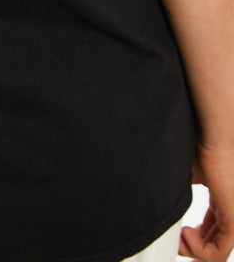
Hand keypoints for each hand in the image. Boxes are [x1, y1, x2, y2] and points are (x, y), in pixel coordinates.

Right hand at [179, 145, 233, 261]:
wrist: (212, 134)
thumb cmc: (197, 144)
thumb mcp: (186, 171)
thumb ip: (180, 188)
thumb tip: (157, 195)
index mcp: (223, 197)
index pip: (213, 228)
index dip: (194, 236)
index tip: (175, 230)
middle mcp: (232, 209)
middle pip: (215, 242)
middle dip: (192, 246)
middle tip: (175, 239)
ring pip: (217, 251)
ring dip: (193, 249)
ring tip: (179, 236)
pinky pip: (218, 252)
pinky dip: (198, 250)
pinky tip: (184, 233)